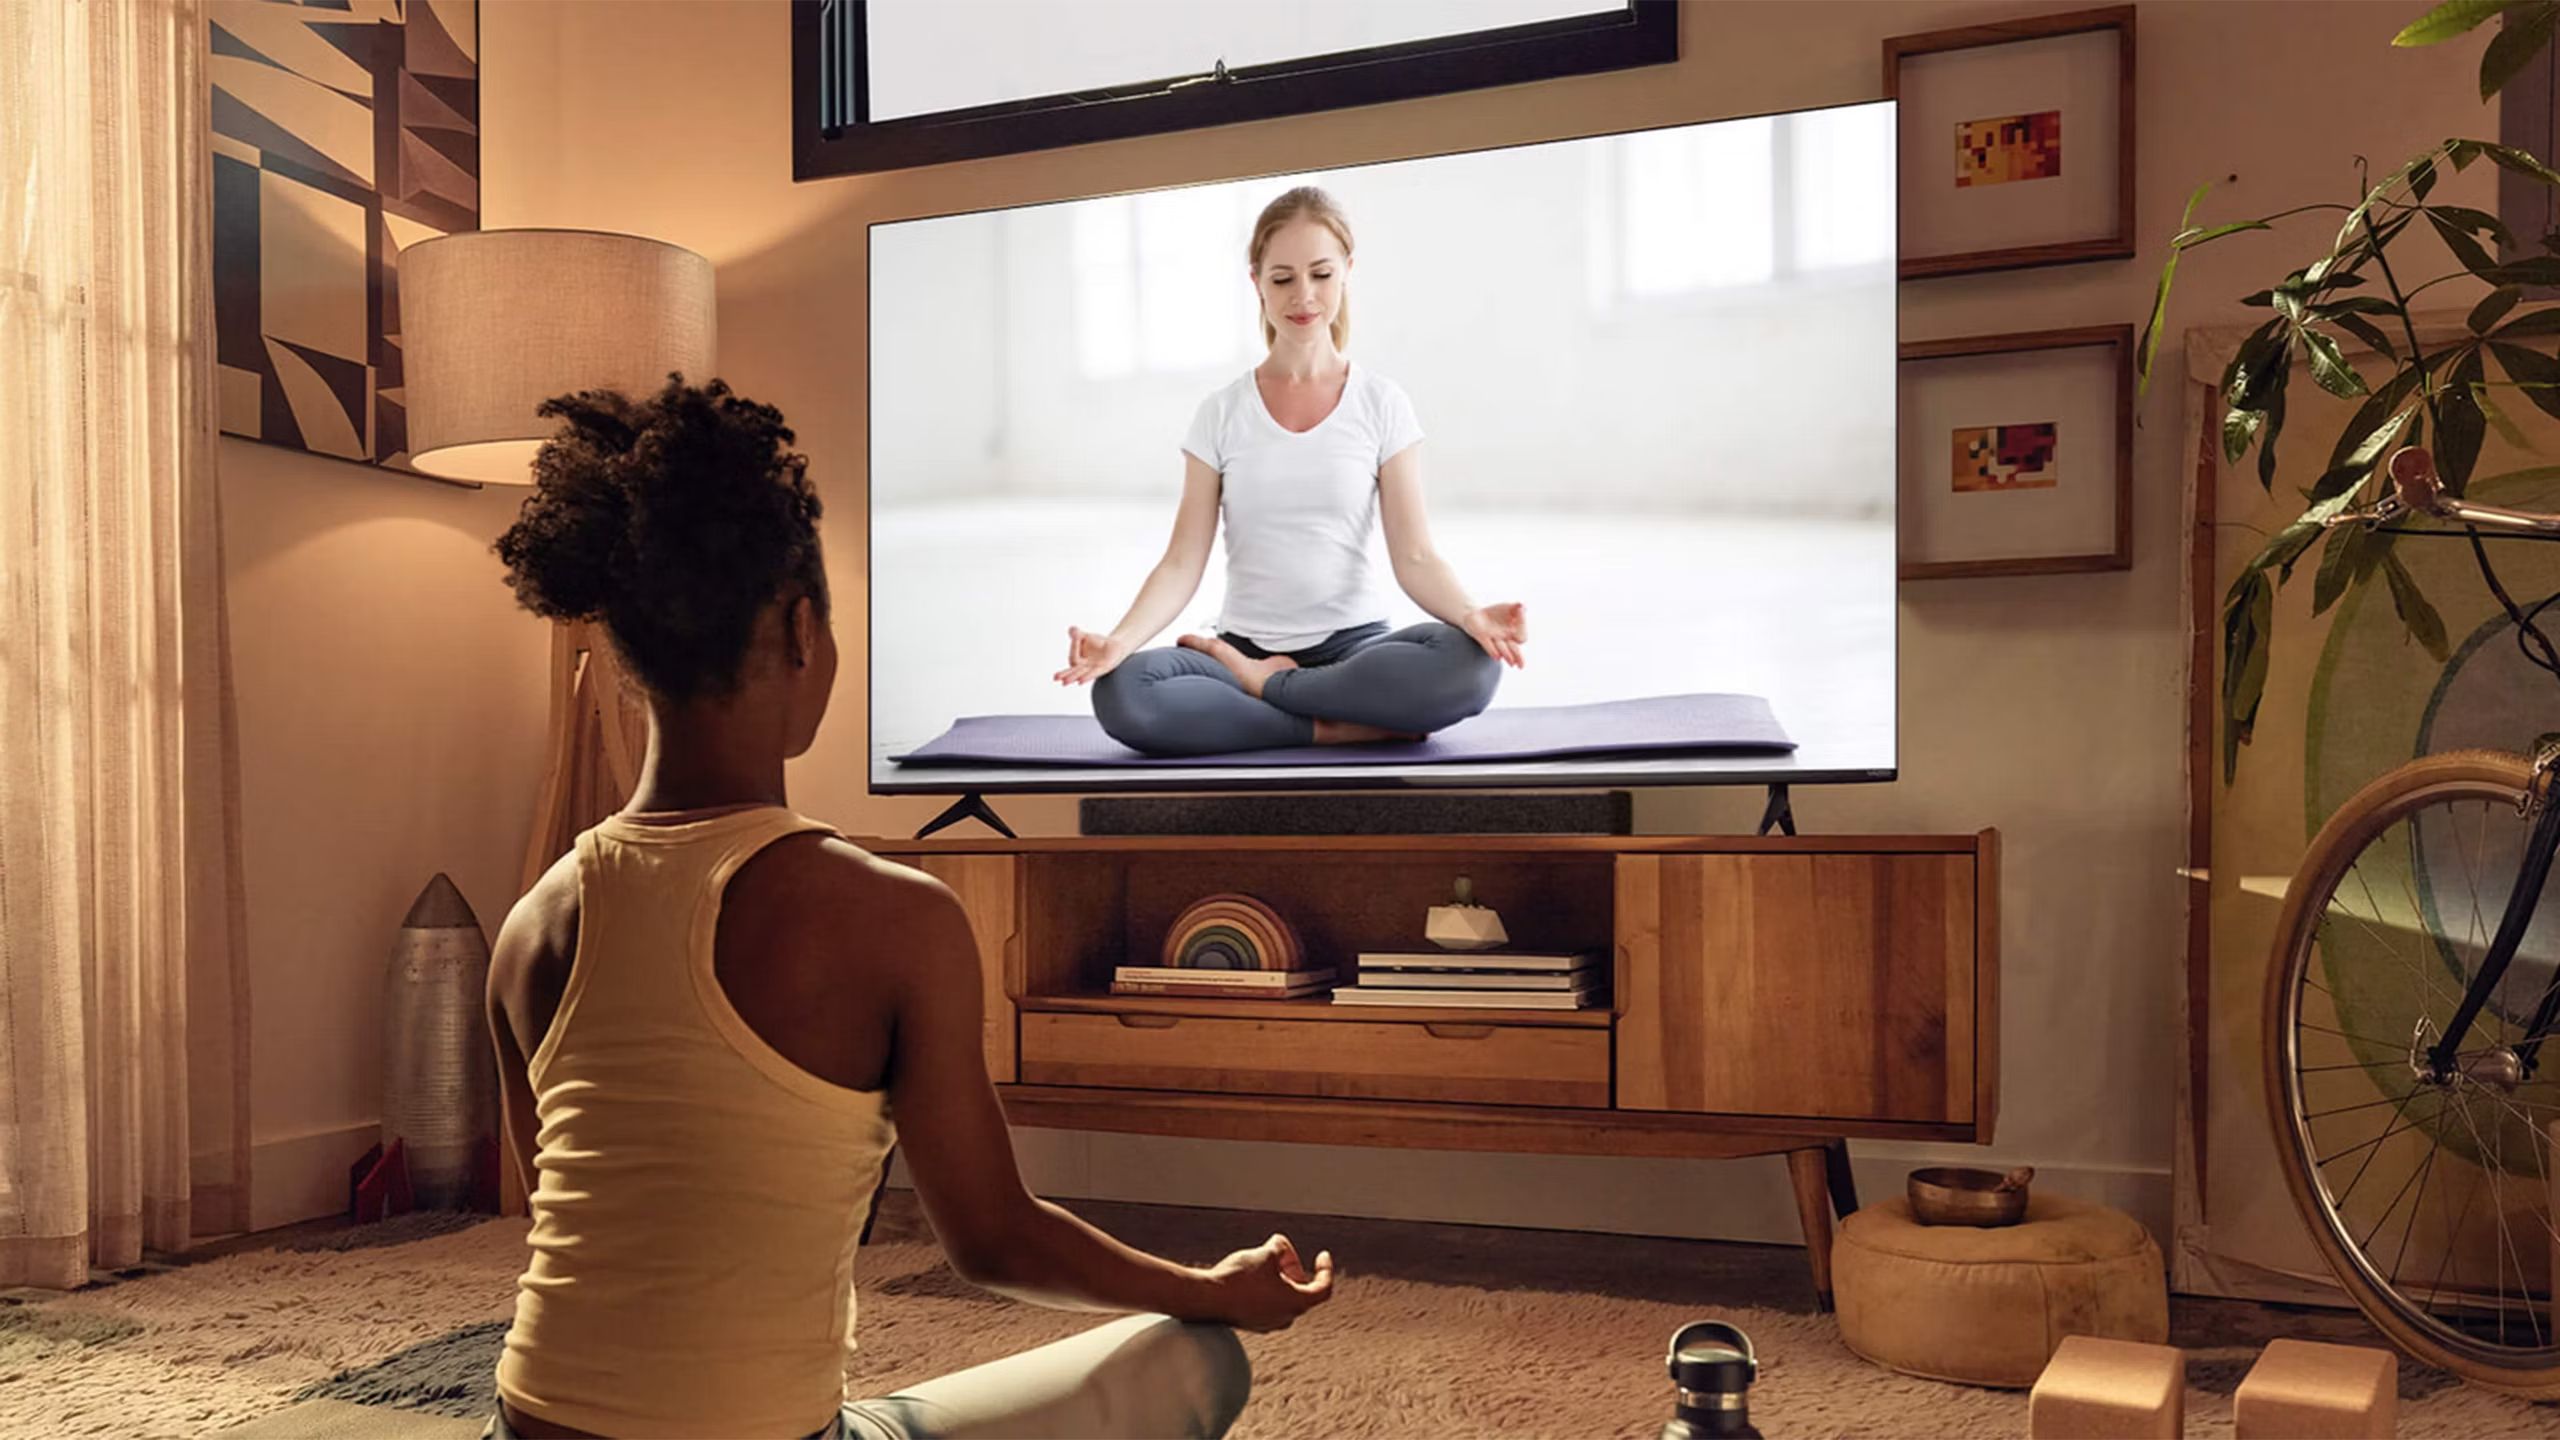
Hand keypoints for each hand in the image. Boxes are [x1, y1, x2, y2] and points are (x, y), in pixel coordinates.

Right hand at [1055, 626, 1132, 684]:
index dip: (1074, 647)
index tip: (1077, 635)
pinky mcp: (1104, 668)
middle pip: (1073, 671)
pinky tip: (1080, 681)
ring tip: (1064, 682)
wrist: (1115, 646)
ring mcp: (1094, 668)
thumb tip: (1072, 630)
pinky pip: (1094, 673)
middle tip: (1054, 678)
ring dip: (1073, 677)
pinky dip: (1087, 676)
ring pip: (1081, 674)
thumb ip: (1077, 634)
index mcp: (1078, 661)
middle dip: (1064, 674)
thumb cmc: (1098, 643)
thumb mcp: (1085, 636)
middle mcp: (1085, 667)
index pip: (1073, 658)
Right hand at [1199, 1232, 1334, 1332]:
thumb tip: (1279, 1246)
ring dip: (1278, 1277)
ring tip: (1263, 1260)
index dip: (1325, 1269)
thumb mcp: (1265, 1254)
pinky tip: (1250, 1274)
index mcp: (1296, 1304)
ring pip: (1282, 1297)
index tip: (1322, 1255)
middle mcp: (1285, 1318)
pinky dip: (1265, 1288)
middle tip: (1279, 1252)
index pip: (1323, 1288)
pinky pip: (1266, 1303)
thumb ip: (1279, 1248)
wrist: (1206, 1298)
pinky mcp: (1250, 1323)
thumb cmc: (1239, 1278)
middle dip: (1292, 1267)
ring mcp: (1267, 1324)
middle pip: (1300, 1290)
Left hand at [1462, 602, 1526, 667]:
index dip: (1523, 624)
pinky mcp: (1482, 637)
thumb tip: (1523, 606)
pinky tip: (1497, 657)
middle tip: (1521, 666)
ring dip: (1507, 655)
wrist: (1477, 615)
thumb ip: (1516, 607)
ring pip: (1502, 649)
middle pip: (1514, 650)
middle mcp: (1505, 639)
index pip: (1521, 636)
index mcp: (1513, 633)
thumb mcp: (1507, 607)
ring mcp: (1494, 639)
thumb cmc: (1496, 613)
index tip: (1520, 610)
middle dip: (1518, 657)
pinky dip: (1492, 650)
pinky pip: (1488, 645)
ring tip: (1512, 663)